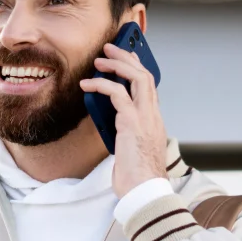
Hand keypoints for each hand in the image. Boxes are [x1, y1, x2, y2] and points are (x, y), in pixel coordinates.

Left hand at [80, 42, 168, 197]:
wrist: (144, 191)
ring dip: (116, 64)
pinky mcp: (132, 123)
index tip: (125, 58)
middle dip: (126, 58)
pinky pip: (117, 94)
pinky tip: (87, 85)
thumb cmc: (136, 177)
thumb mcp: (130, 149)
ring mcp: (145, 118)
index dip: (137, 68)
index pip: (149, 86)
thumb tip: (110, 121)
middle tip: (109, 49)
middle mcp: (153, 115)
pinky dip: (101, 85)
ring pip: (136, 78)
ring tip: (98, 60)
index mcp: (154, 121)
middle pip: (145, 75)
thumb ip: (124, 132)